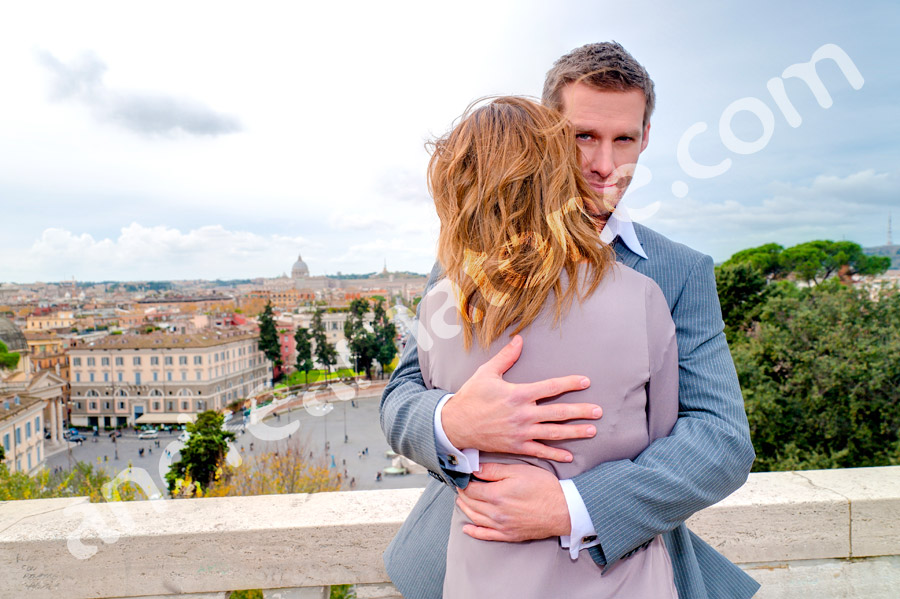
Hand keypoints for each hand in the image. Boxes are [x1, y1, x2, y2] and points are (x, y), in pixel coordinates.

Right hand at [441, 334, 600, 461]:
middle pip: (558, 412)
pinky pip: (540, 451)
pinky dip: (555, 454)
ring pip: (554, 433)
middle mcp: (523, 414)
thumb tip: (519, 339)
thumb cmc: (471, 397)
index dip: (570, 383)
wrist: (455, 425)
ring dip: (574, 432)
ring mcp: (521, 432)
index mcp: (518, 394)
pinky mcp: (516, 447)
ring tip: (592, 431)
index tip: (586, 381)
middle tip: (599, 411)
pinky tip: (569, 455)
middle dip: (580, 411)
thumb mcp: (486, 373)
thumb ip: (506, 357)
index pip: (550, 387)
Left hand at [456, 462, 569, 541]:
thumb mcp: (519, 470)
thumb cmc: (544, 487)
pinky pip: (486, 535)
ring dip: (465, 509)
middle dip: (463, 494)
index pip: (470, 489)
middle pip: (470, 503)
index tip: (462, 477)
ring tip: (461, 500)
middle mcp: (496, 513)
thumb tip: (475, 469)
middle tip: (460, 486)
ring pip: (475, 518)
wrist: (564, 509)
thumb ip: (494, 470)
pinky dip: (474, 532)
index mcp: (496, 495)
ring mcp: (502, 526)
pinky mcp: (509, 535)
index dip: (463, 482)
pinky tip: (467, 528)